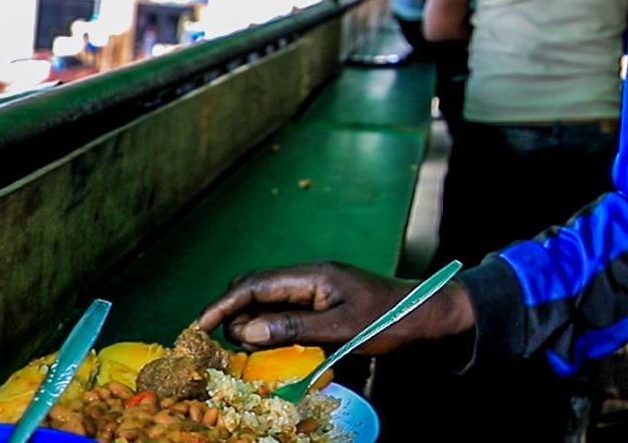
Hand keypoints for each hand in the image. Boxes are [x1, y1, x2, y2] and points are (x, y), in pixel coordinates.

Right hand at [192, 261, 475, 353]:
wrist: (427, 315)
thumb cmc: (390, 319)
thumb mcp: (341, 328)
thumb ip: (294, 328)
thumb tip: (246, 329)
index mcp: (312, 275)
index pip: (255, 284)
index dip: (223, 304)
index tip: (200, 325)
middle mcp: (310, 277)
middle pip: (256, 289)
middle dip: (235, 314)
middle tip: (226, 346)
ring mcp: (317, 289)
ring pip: (269, 302)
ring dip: (253, 324)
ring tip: (248, 352)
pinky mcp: (324, 303)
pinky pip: (287, 313)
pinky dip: (273, 328)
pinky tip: (272, 348)